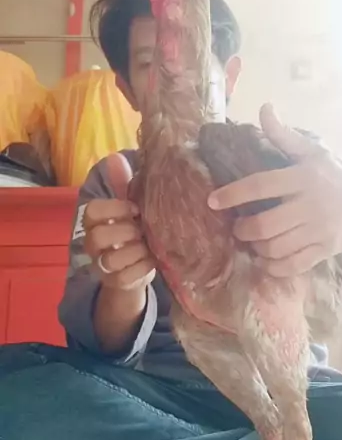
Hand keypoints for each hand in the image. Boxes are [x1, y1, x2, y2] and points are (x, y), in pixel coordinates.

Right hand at [83, 154, 155, 291]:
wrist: (135, 268)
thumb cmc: (131, 232)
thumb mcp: (128, 208)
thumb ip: (122, 185)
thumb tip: (115, 157)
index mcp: (93, 222)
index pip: (92, 211)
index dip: (116, 209)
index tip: (136, 209)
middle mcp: (92, 244)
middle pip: (100, 236)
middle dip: (127, 232)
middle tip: (142, 230)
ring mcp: (102, 265)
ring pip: (112, 259)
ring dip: (136, 251)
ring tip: (147, 246)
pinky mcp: (115, 283)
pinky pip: (128, 276)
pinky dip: (144, 266)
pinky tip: (151, 260)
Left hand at [208, 104, 341, 276]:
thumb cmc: (332, 173)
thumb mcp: (311, 151)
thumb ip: (284, 135)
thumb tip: (264, 109)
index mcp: (303, 177)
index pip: (261, 185)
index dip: (234, 194)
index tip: (212, 201)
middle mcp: (312, 205)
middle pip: (266, 225)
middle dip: (243, 229)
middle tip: (237, 227)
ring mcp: (320, 230)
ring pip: (276, 248)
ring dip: (256, 248)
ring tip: (252, 241)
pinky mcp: (325, 251)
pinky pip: (293, 266)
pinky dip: (273, 267)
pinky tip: (266, 259)